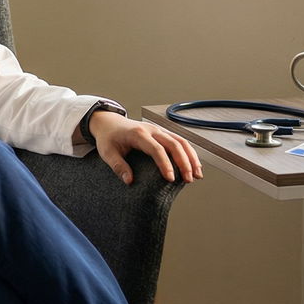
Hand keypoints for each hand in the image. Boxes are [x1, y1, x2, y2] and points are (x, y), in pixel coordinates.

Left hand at [87, 110, 202, 185]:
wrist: (108, 123)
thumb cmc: (108, 138)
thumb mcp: (107, 152)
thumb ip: (117, 166)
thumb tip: (129, 181)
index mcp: (138, 134)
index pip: (156, 148)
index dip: (165, 163)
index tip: (171, 178)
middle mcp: (151, 130)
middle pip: (174, 143)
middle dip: (184, 162)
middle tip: (189, 179)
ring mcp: (158, 130)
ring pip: (180, 141)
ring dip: (191, 157)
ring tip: (197, 175)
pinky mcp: (162, 133)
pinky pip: (179, 141)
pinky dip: (189, 153)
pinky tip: (194, 165)